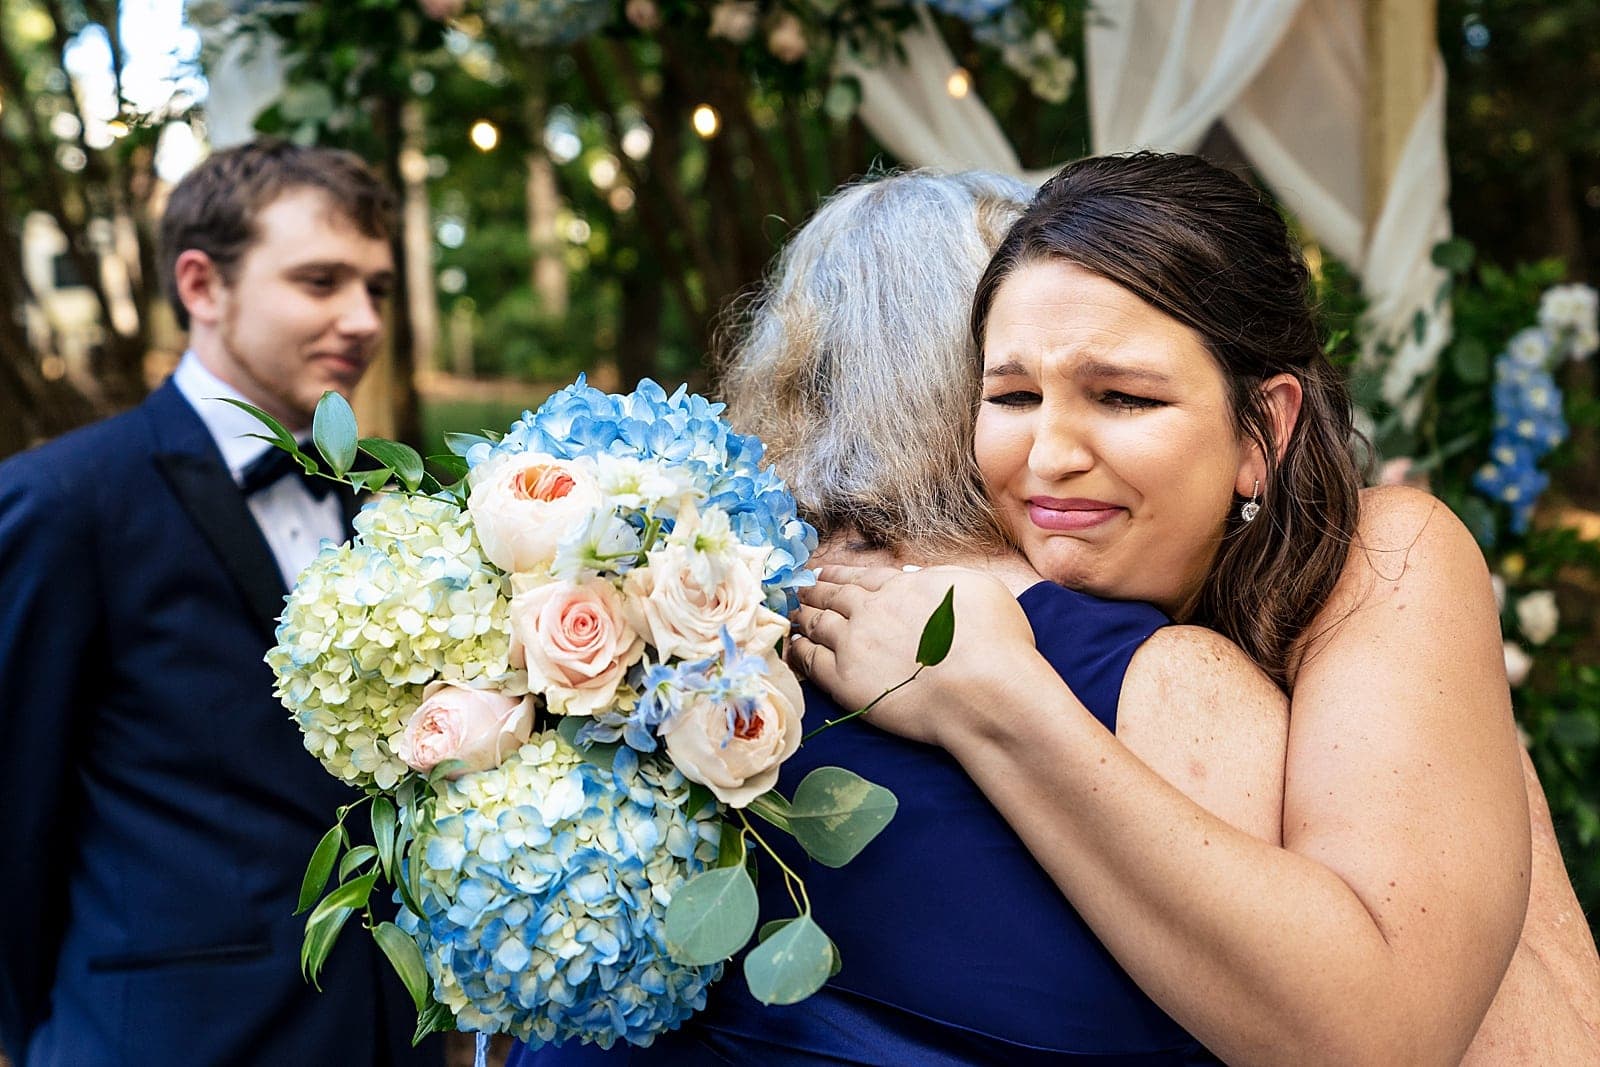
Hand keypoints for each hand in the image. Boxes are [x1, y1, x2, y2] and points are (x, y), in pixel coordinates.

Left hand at [790, 564, 1036, 746]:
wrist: (981, 688)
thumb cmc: (994, 640)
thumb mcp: (978, 588)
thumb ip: (943, 579)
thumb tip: (921, 580)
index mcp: (902, 586)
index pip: (862, 577)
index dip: (840, 575)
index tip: (824, 573)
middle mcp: (870, 610)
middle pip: (833, 597)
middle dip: (814, 591)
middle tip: (799, 590)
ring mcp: (853, 644)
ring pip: (817, 624)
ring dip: (803, 617)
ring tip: (792, 614)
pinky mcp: (844, 680)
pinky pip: (811, 661)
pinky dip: (799, 651)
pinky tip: (794, 647)